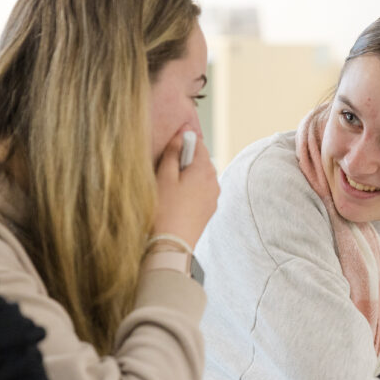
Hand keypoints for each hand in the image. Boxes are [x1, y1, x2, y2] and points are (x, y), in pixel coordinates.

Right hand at [153, 128, 218, 248]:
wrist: (171, 244)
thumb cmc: (165, 209)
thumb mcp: (164, 176)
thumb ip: (174, 152)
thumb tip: (182, 134)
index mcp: (204, 170)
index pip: (198, 143)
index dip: (184, 142)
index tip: (170, 149)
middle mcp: (214, 181)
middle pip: (201, 160)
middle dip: (186, 161)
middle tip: (166, 171)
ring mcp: (213, 197)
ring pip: (201, 177)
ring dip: (188, 176)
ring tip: (170, 189)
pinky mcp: (209, 210)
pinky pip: (202, 192)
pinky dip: (191, 190)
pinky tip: (177, 201)